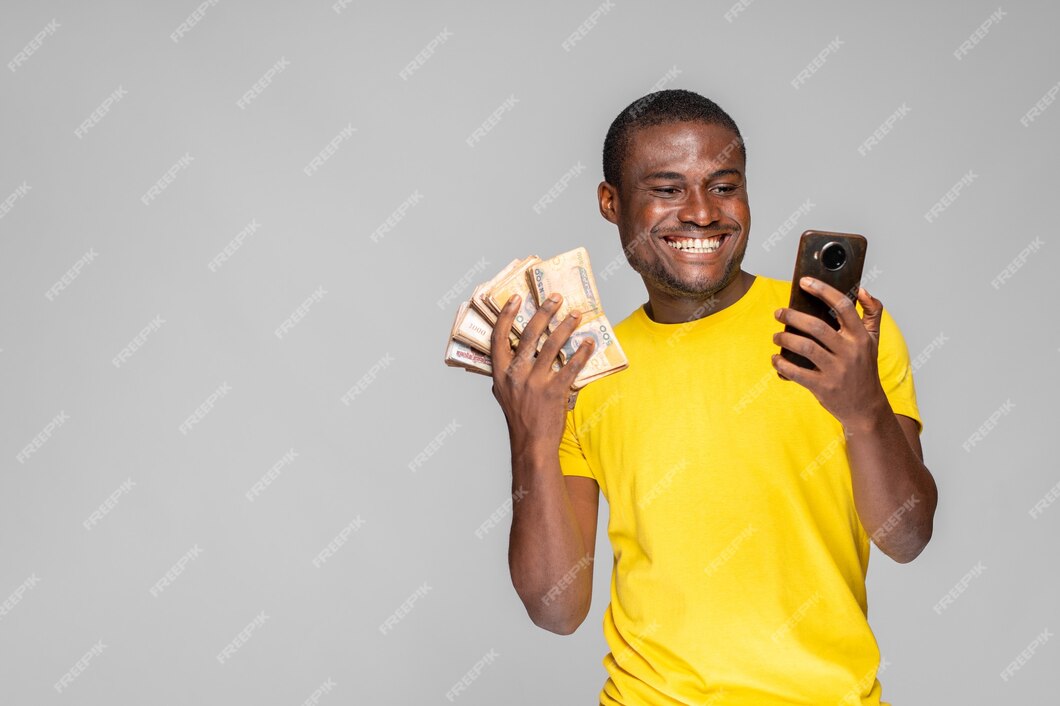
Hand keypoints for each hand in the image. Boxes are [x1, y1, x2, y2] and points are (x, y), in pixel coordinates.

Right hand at [490, 292, 595, 452]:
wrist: (532, 444)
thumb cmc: (519, 418)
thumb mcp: (503, 393)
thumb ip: (506, 373)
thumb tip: (511, 352)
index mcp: (499, 372)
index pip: (499, 337)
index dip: (506, 315)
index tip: (516, 298)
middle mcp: (515, 374)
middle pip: (529, 334)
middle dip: (544, 312)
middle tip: (556, 298)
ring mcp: (535, 382)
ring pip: (552, 346)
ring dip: (566, 326)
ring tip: (576, 315)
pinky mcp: (554, 392)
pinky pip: (571, 366)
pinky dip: (582, 352)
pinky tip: (589, 343)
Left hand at [771, 277, 888, 427]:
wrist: (866, 408)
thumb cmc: (865, 369)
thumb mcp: (874, 341)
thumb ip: (872, 313)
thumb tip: (862, 290)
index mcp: (861, 337)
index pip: (843, 306)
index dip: (823, 291)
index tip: (805, 282)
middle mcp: (850, 352)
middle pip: (817, 327)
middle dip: (792, 316)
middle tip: (778, 312)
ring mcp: (837, 371)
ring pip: (805, 347)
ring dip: (785, 338)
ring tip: (776, 335)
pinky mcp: (823, 387)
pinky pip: (796, 372)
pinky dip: (781, 363)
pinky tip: (775, 358)